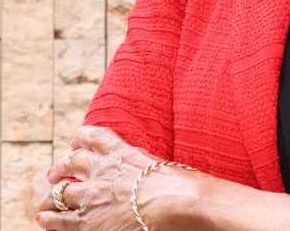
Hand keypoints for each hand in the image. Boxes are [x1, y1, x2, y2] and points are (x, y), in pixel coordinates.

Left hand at [33, 125, 199, 229]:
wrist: (175, 201)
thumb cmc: (179, 184)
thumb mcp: (163, 165)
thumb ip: (147, 166)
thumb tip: (150, 171)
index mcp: (123, 152)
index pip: (96, 137)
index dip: (82, 136)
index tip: (75, 139)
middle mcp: (103, 170)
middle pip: (73, 161)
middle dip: (61, 166)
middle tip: (55, 172)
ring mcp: (92, 195)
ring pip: (61, 191)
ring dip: (51, 195)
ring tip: (45, 200)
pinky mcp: (87, 222)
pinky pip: (60, 219)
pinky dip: (49, 219)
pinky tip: (42, 219)